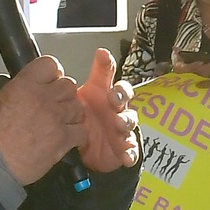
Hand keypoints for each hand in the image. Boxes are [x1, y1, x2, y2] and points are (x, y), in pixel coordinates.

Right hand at [0, 55, 85, 184]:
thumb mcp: (3, 99)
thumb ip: (25, 87)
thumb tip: (40, 81)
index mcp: (23, 86)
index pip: (50, 64)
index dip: (52, 74)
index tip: (50, 82)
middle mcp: (41, 98)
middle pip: (69, 85)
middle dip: (64, 96)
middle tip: (54, 107)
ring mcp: (54, 118)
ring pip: (78, 107)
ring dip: (71, 115)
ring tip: (57, 124)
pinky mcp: (63, 137)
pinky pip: (81, 130)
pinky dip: (76, 135)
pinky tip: (64, 138)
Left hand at [75, 48, 137, 173]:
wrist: (87, 151)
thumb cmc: (86, 119)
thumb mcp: (81, 99)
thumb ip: (79, 82)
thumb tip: (81, 57)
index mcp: (105, 94)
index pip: (108, 75)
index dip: (107, 66)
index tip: (102, 56)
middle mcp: (117, 108)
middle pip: (124, 96)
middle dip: (121, 94)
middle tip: (112, 96)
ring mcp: (122, 128)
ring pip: (130, 121)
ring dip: (126, 121)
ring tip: (119, 123)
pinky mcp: (124, 147)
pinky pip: (131, 149)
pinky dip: (130, 152)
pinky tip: (126, 154)